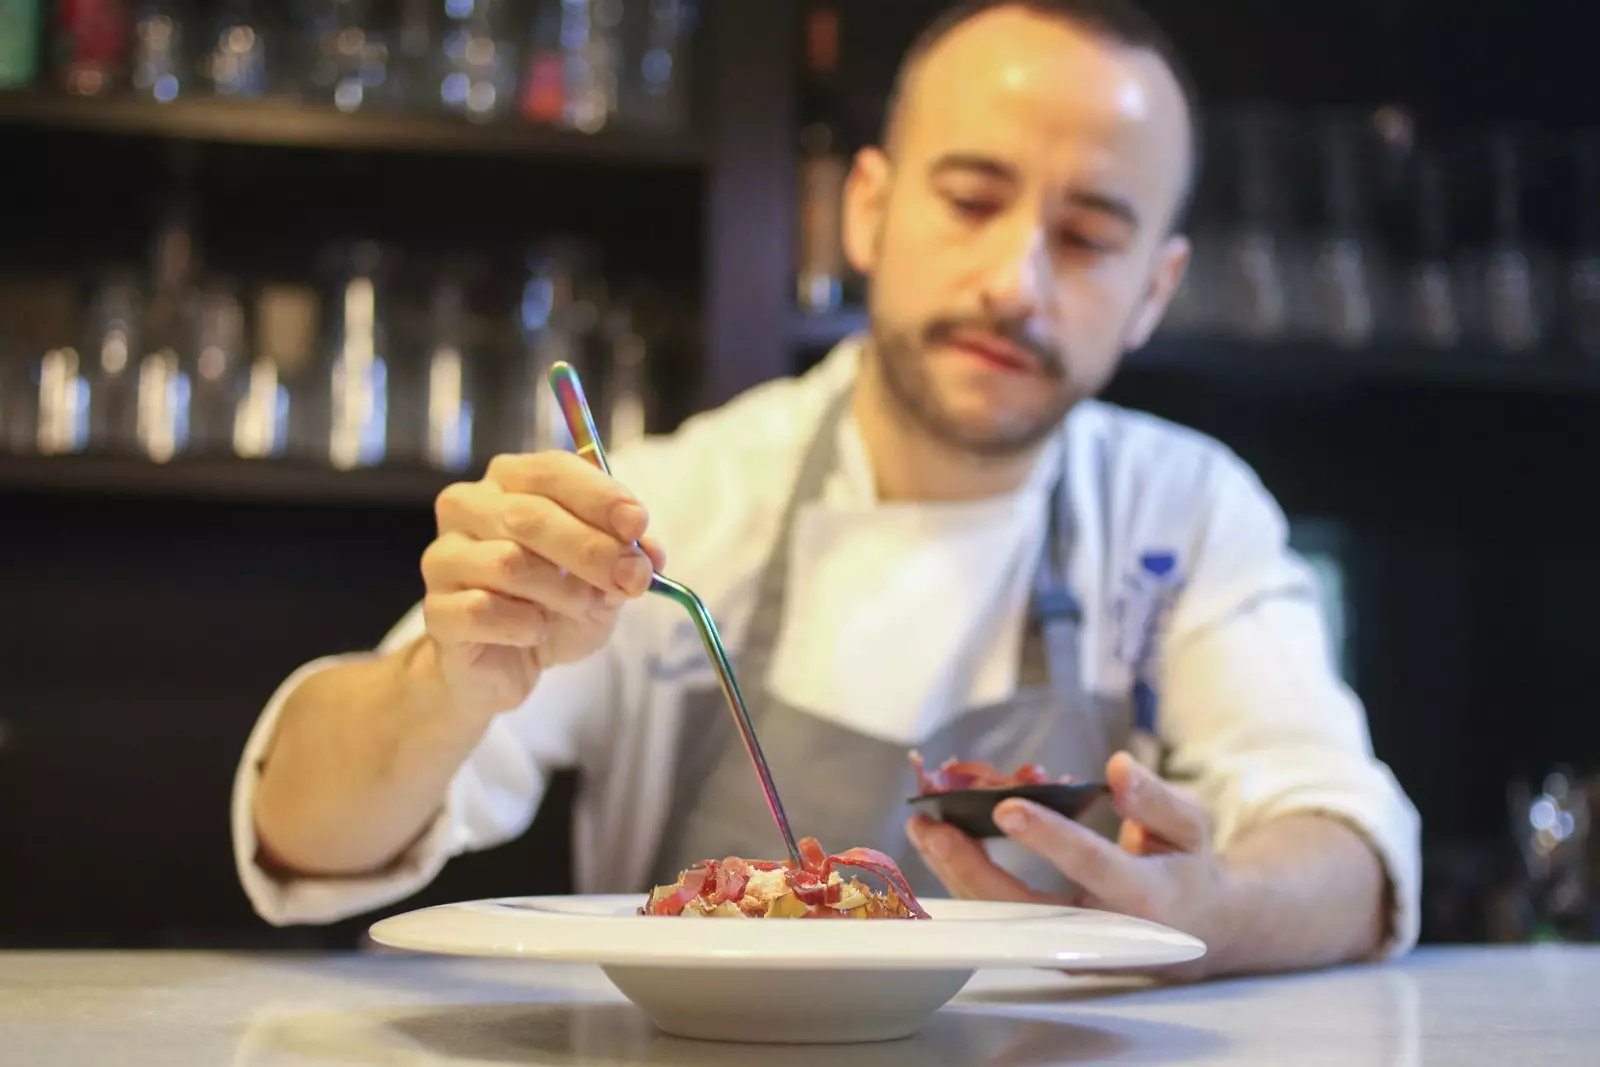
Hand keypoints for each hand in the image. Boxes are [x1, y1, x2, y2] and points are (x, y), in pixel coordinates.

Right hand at [420, 452, 665, 720]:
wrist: (508, 664)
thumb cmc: (555, 605)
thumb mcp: (604, 578)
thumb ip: (625, 557)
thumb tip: (648, 554)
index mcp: (510, 481)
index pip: (552, 470)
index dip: (599, 496)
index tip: (637, 524)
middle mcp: (468, 508)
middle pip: (529, 516)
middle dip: (591, 549)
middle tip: (632, 579)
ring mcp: (444, 557)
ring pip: (509, 563)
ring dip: (563, 591)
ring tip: (583, 608)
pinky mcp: (436, 609)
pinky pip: (483, 610)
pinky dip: (524, 626)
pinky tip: (536, 632)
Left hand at [907, 752, 1234, 980]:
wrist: (1200, 931)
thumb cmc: (1189, 868)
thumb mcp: (1191, 826)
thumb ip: (1155, 798)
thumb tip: (1117, 767)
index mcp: (1144, 896)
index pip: (1090, 864)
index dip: (1048, 837)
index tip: (1008, 806)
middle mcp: (1100, 929)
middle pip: (1026, 906)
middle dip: (972, 866)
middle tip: (933, 824)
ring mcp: (1069, 945)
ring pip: (1003, 916)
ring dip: (956, 872)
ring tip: (922, 827)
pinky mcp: (1048, 946)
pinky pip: (1001, 914)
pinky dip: (967, 878)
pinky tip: (941, 843)